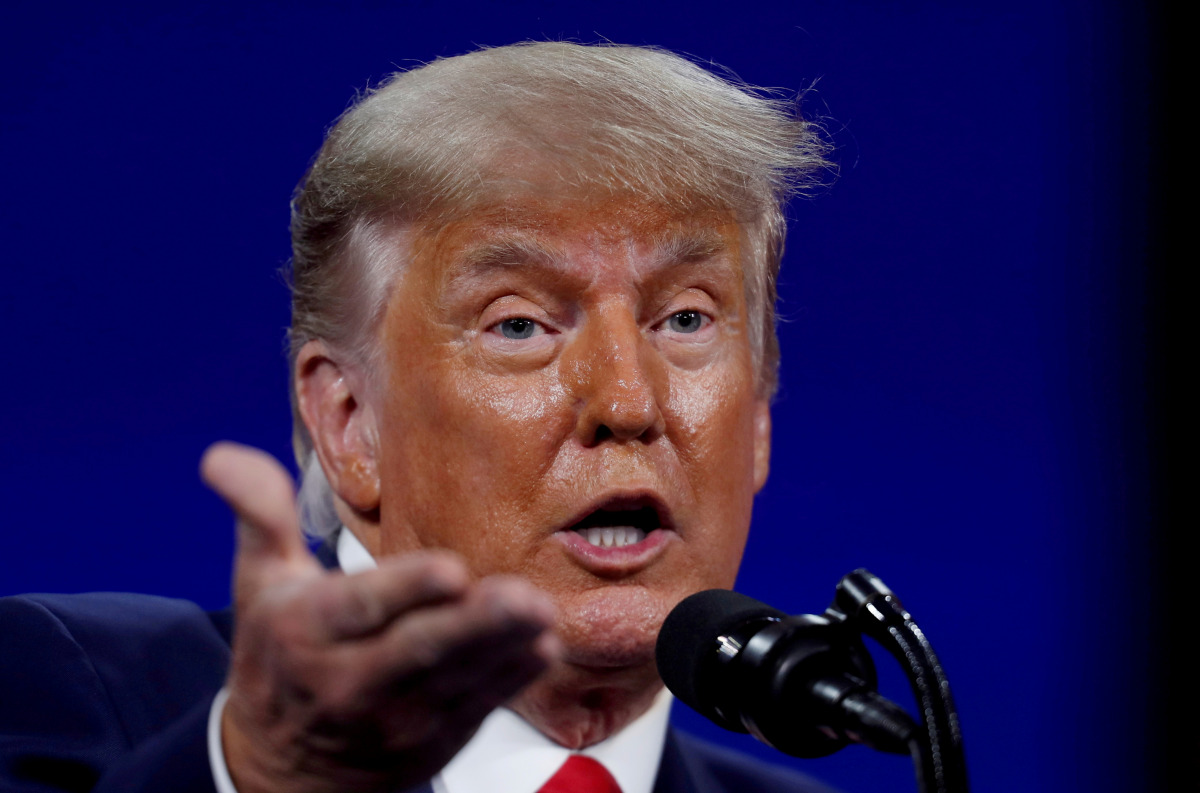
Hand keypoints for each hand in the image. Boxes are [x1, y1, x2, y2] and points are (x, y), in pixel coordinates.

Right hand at [201, 442, 559, 792]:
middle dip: (475, 625)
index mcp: (307, 633)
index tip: (450, 569)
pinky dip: (512, 679)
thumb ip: (260, 516)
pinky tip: (542, 648)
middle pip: (420, 651)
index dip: (406, 590)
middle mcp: (353, 680)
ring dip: (505, 648)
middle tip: (521, 597)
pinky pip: (478, 707)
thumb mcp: (259, 584)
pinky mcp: (434, 737)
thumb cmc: (279, 661)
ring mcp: (398, 717)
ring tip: (541, 616)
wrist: (283, 769)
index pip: (360, 609)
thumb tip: (222, 456)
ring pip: (458, 680)